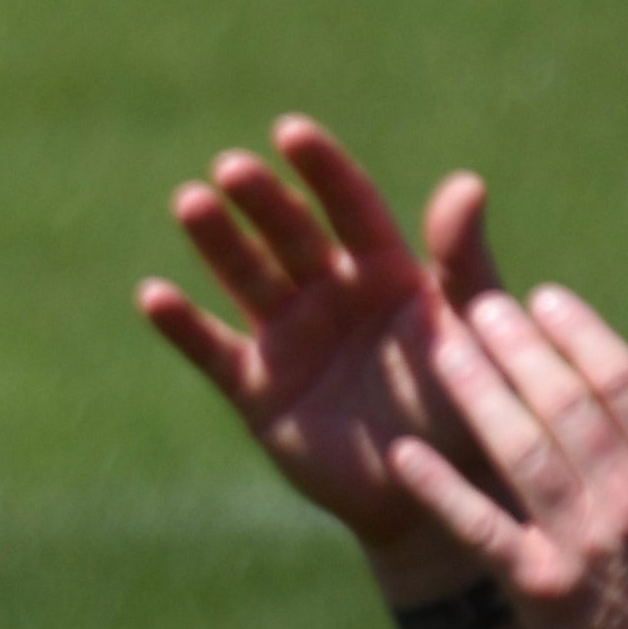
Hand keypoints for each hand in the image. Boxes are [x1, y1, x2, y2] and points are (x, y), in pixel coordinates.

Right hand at [136, 118, 517, 566]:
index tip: (292, 133)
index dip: (321, 169)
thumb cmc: (469, 409)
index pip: (349, 205)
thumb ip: (464, 262)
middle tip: (233, 170)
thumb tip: (466, 184)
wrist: (435, 495)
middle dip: (261, 200)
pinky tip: (154, 295)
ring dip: (217, 241)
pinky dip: (182, 325)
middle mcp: (330, 292)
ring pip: (245, 277)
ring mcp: (289, 337)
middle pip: (288, 233)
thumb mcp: (473, 331)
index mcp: (385, 269)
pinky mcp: (258, 388)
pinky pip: (213, 350)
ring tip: (191, 203)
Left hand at [393, 277, 627, 628]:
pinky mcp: (539, 590)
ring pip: (520, 451)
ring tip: (445, 348)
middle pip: (564, 405)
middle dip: (518, 348)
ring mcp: (580, 544)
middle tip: (479, 304)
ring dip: (479, 395)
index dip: (580, 335)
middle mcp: (627, 501)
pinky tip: (402, 454)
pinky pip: (480, 529)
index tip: (544, 299)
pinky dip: (439, 490)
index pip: (623, 384)